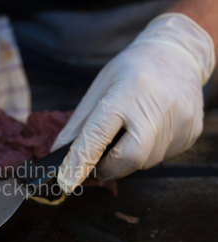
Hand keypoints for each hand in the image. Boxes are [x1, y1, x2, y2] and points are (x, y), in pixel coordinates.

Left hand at [51, 13, 214, 193]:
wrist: (178, 54)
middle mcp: (157, 107)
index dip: (79, 161)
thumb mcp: (99, 87)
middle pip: (129, 158)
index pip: (98, 134)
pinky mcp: (191, 132)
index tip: (66, 181)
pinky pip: (161, 157)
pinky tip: (148, 130)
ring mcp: (180, 121)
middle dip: (108, 168)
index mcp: (127, 92)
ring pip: (145, 162)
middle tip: (99, 163)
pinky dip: (146, 152)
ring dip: (127, 158)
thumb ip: (78, 124)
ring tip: (128, 133)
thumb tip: (58, 153)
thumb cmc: (133, 70)